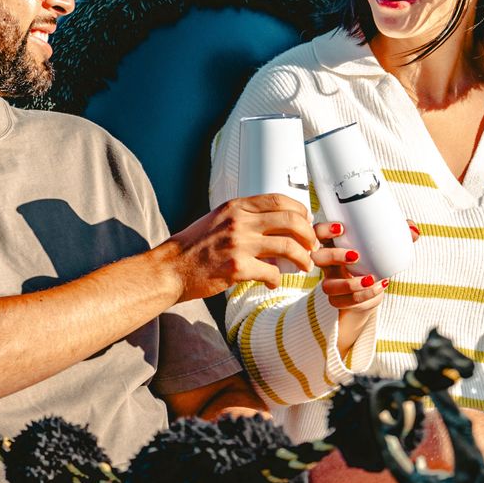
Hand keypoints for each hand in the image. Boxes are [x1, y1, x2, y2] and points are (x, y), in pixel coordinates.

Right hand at [164, 195, 315, 300]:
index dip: (300, 211)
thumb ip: (245, 217)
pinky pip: (272, 273)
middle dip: (309, 235)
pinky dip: (278, 280)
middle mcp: (239, 221)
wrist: (170, 268)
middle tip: (312, 246)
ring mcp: (238, 244)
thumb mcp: (218, 220)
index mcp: (236, 206)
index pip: (279, 200)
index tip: (307, 222)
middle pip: (291, 221)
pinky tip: (274, 282)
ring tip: (304, 266)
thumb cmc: (193, 247)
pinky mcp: (237, 268)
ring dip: (302, 259)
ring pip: (289, 247)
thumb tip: (275, 222)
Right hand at [313, 221, 419, 354]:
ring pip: (328, 286)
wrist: (370, 292)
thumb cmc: (374, 262)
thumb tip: (414, 230)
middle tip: (356, 256)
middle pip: (317, 258)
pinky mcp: (338, 300)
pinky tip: (378, 287)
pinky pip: (343, 302)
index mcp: (334, 244)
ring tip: (373, 279)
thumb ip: (399, 237)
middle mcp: (328, 264)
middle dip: (334, 256)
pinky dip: (363, 296)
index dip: (324, 230)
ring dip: (351, 285)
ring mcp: (330, 283)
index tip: (342, 228)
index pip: (317, 233)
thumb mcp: (384, 249)